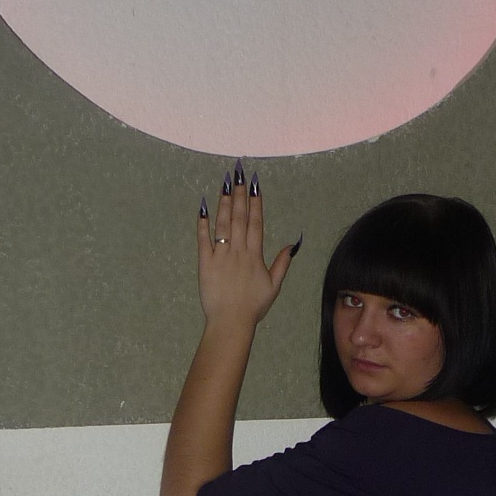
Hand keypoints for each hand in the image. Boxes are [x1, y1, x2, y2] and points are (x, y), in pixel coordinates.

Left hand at [197, 162, 300, 326]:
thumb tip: (292, 243)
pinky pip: (203, 239)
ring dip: (224, 202)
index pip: (256, 223)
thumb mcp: (274, 286)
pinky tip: (203, 207)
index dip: (256, 202)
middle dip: (239, 194)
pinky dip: (203, 223)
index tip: (255, 184)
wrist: (231, 322)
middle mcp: (238, 252)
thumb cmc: (253, 307)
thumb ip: (282, 263)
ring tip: (225, 183)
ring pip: (223, 224)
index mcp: (255, 256)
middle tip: (238, 173)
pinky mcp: (205, 263)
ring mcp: (221, 256)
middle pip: (239, 218)